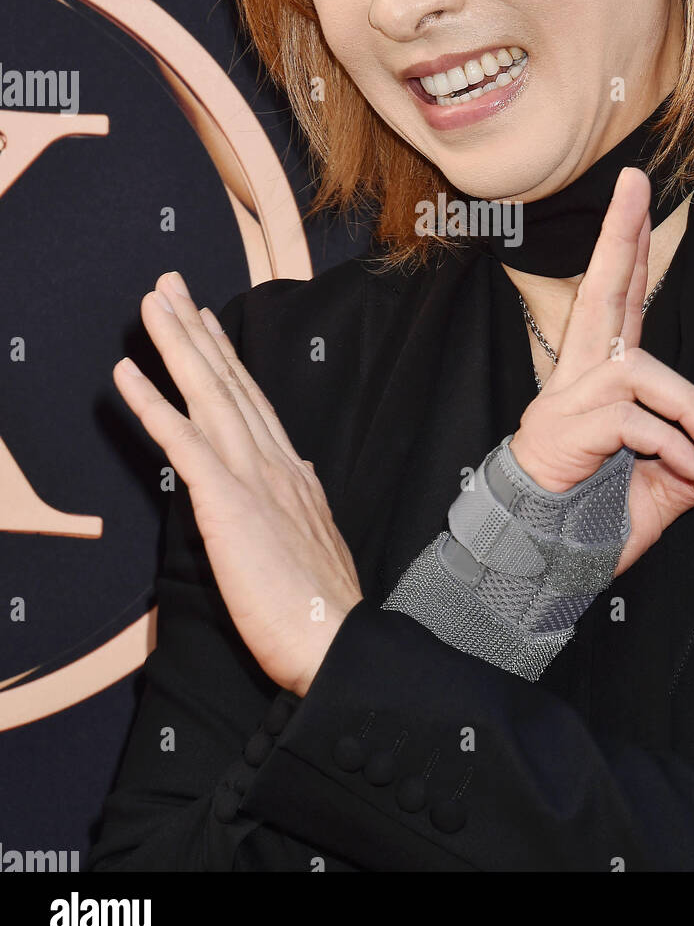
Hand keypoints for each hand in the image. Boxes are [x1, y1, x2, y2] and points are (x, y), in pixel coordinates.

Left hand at [113, 271, 362, 696]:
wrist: (336, 640)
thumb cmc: (323, 609)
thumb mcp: (314, 543)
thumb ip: (298, 505)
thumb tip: (294, 481)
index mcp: (293, 472)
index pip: (252, 400)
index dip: (225, 356)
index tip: (206, 320)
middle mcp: (274, 461)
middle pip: (228, 382)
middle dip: (195, 329)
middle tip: (169, 285)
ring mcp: (252, 476)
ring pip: (208, 394)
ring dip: (175, 344)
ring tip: (151, 304)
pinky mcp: (227, 501)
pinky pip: (182, 441)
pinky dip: (151, 403)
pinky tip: (126, 374)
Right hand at [510, 169, 693, 577]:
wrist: (544, 558)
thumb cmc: (596, 518)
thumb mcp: (667, 489)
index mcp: (606, 376)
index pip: (623, 298)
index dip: (630, 245)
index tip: (637, 193)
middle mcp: (584, 374)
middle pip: (603, 289)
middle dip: (620, 233)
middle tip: (633, 179)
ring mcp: (571, 398)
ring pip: (641, 369)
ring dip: (691, 407)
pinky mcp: (568, 428)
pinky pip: (636, 420)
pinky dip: (677, 447)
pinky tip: (692, 473)